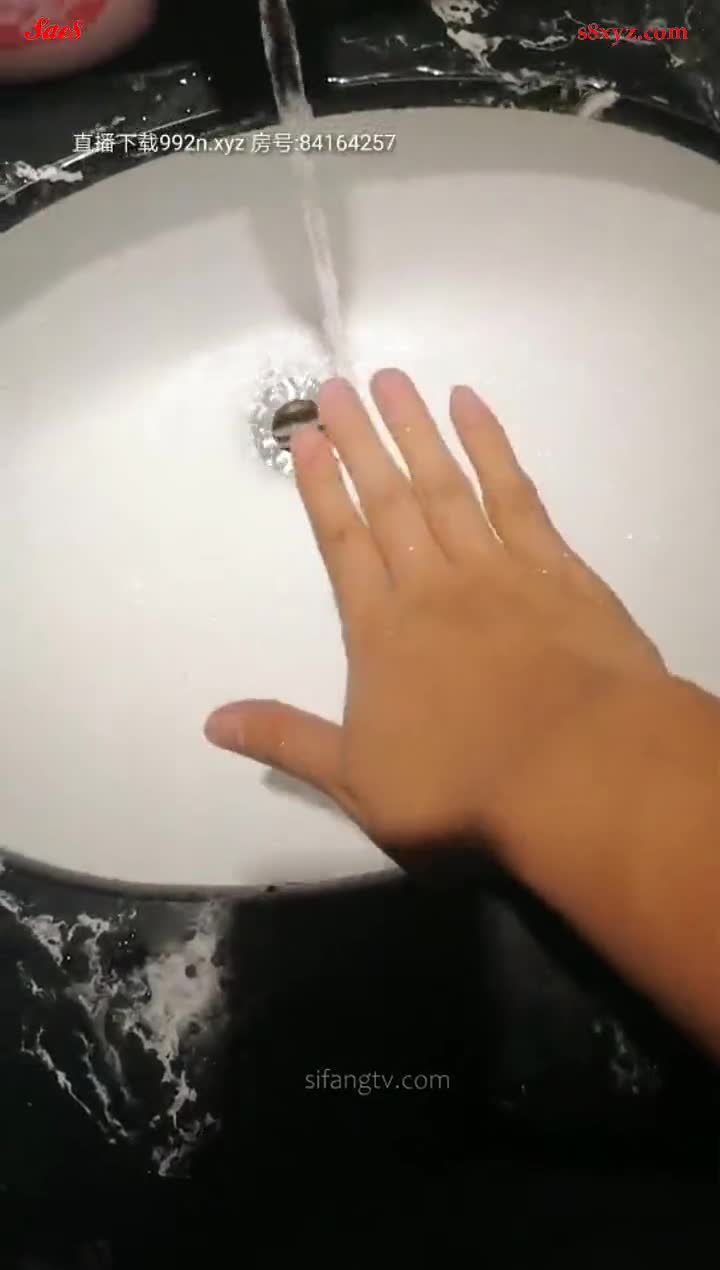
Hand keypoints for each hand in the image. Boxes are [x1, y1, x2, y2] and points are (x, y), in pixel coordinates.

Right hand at [205, 370, 666, 855]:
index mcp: (381, 633)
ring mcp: (496, 570)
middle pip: (387, 501)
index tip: (303, 439)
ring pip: (445, 485)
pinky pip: (516, 493)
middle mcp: (432, 586)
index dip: (319, 490)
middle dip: (358, 442)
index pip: (341, 545)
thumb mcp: (357, 782)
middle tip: (336, 387)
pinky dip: (491, 445)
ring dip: (415, 431)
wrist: (578, 772)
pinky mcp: (557, 569)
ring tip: (390, 381)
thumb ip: (287, 741)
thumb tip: (213, 721)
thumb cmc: (463, 787)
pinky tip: (471, 407)